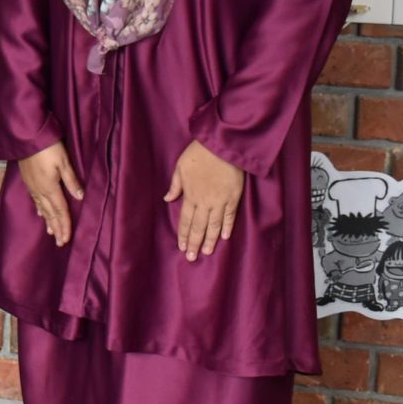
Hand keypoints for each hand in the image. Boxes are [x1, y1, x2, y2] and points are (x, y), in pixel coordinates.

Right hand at [18, 142, 84, 246]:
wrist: (26, 137)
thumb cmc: (48, 148)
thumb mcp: (64, 162)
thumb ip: (71, 181)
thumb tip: (80, 197)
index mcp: (50, 188)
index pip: (60, 211)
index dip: (64, 226)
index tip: (66, 239)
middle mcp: (40, 190)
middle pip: (50, 213)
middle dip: (56, 228)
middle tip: (59, 242)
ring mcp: (32, 186)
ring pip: (42, 208)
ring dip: (47, 221)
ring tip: (50, 232)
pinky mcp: (28, 180)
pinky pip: (35, 200)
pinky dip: (40, 209)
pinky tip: (40, 213)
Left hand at [165, 140, 243, 261]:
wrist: (222, 145)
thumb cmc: (199, 153)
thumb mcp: (180, 167)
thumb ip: (175, 185)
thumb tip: (167, 199)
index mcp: (191, 195)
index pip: (186, 220)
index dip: (184, 234)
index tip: (182, 247)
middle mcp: (205, 202)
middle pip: (199, 227)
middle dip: (194, 243)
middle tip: (192, 258)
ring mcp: (221, 201)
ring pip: (214, 225)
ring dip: (210, 240)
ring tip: (206, 252)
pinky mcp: (234, 197)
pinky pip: (230, 216)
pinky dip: (227, 227)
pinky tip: (225, 237)